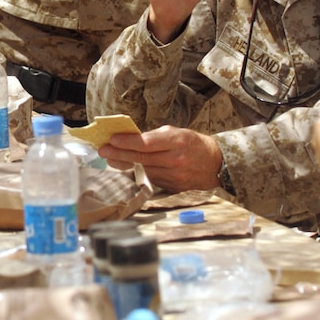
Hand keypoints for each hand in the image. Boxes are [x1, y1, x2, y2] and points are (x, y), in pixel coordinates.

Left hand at [99, 126, 220, 191]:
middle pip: (142, 158)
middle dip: (119, 154)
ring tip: (110, 159)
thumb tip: (130, 138)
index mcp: (178, 141)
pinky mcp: (173, 187)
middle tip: (103, 150)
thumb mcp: (177, 132)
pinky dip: (137, 173)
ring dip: (124, 165)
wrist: (215, 163)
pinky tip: (126, 168)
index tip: (112, 139)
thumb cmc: (193, 143)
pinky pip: (151, 179)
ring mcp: (175, 176)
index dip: (128, 142)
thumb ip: (155, 136)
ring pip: (143, 171)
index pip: (147, 143)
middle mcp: (176, 160)